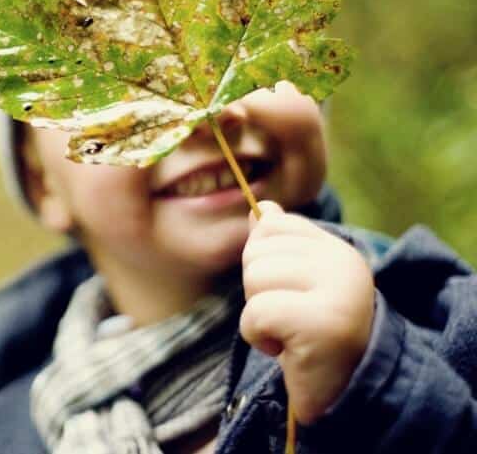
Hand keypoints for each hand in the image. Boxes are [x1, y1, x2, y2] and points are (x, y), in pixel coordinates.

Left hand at [239, 201, 375, 423]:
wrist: (340, 392)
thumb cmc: (311, 335)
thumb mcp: (295, 284)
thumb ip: (278, 245)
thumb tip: (261, 207)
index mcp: (338, 249)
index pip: (272, 226)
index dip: (264, 263)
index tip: (289, 294)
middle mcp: (345, 262)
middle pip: (257, 253)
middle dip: (258, 292)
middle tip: (289, 320)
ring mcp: (339, 291)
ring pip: (254, 280)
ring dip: (258, 316)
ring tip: (289, 334)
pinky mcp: (323, 323)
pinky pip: (256, 314)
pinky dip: (258, 337)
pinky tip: (286, 350)